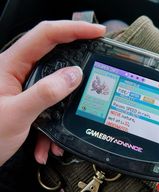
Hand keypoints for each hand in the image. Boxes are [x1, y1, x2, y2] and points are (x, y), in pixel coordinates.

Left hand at [0, 20, 105, 165]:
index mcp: (11, 65)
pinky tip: (48, 143)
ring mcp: (26, 87)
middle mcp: (20, 72)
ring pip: (56, 87)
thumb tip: (74, 75)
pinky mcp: (31, 101)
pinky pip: (51, 106)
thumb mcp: (17, 114)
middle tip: (96, 65)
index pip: (46, 35)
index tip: (96, 32)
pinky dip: (54, 125)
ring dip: (65, 107)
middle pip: (55, 55)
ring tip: (67, 126)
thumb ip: (45, 92)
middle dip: (77, 63)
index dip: (74, 30)